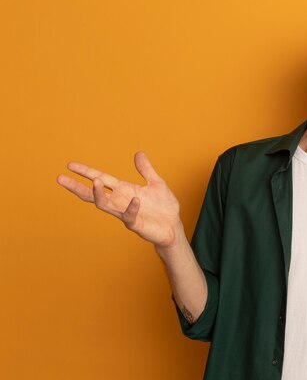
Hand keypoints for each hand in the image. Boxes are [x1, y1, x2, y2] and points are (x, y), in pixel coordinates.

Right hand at [57, 152, 182, 247]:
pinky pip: (129, 216)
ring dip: (98, 194)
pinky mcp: (135, 224)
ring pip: (104, 205)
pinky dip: (131, 208)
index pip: (100, 179)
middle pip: (92, 194)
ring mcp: (125, 213)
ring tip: (95, 181)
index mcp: (123, 190)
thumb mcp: (156, 183)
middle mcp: (120, 201)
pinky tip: (135, 199)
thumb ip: (146, 169)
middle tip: (60, 178)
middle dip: (76, 186)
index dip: (86, 172)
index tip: (70, 165)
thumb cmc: (163, 207)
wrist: (173, 227)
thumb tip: (138, 153)